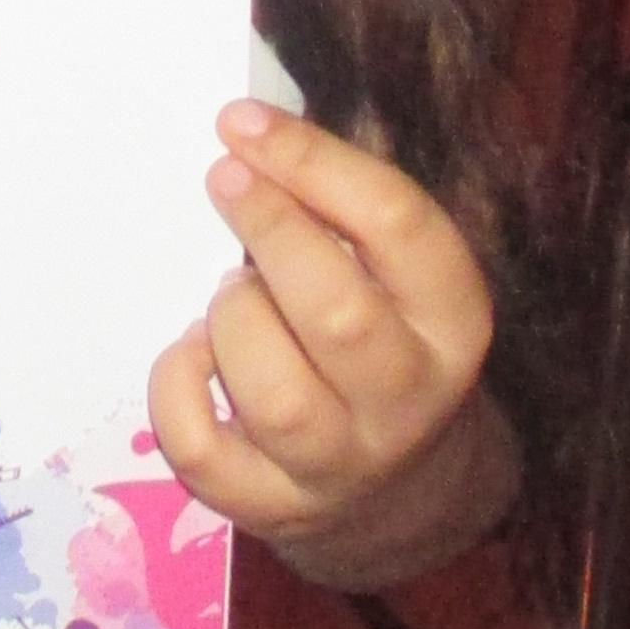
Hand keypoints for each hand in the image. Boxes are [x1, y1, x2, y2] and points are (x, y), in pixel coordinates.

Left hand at [144, 101, 498, 565]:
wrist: (394, 486)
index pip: (400, 226)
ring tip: (230, 292)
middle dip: (268, 232)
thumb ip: (340, 202)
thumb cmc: (377, 333)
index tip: (240, 121)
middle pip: (340, 315)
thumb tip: (249, 127)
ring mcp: (341, 463)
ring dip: (233, 321)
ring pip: (277, 396)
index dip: (312, 160)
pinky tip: (192, 353)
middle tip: (225, 183)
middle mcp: (408, 400)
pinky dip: (177, 389)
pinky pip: (204, 453)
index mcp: (452, 319)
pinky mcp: (270, 506)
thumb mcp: (390, 269)